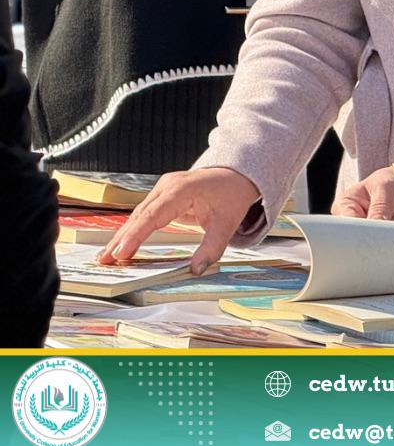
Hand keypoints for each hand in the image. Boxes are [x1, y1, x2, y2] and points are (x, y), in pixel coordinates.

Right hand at [97, 168, 259, 275]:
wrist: (235, 175)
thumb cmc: (231, 194)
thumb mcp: (228, 222)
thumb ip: (213, 247)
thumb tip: (197, 270)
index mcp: (182, 189)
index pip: (154, 214)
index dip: (137, 234)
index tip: (122, 252)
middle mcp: (167, 186)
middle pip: (140, 215)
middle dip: (121, 238)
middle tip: (106, 260)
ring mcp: (162, 189)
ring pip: (138, 214)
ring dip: (122, 235)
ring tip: (107, 257)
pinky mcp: (161, 195)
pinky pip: (143, 214)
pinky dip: (132, 230)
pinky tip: (121, 245)